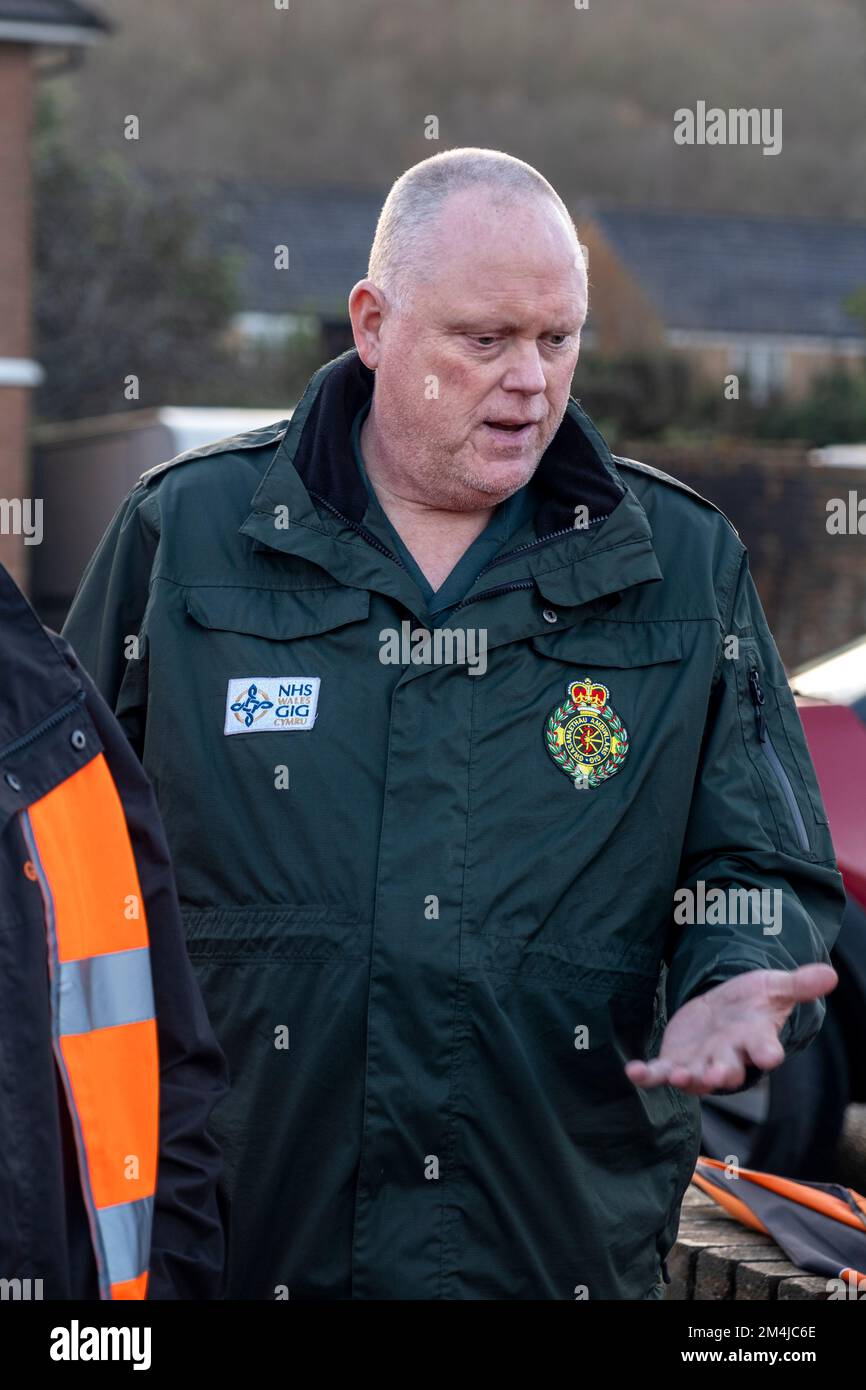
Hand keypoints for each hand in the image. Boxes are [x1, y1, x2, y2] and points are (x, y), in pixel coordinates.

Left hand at [624, 964, 838, 1095]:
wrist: (724, 1010)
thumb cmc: (753, 1002)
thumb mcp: (774, 987)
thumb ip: (798, 984)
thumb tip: (831, 973)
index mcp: (755, 1039)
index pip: (764, 1049)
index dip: (767, 1053)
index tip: (771, 1056)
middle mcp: (729, 1057)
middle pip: (728, 1069)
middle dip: (723, 1072)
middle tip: (720, 1074)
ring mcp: (701, 1063)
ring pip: (694, 1077)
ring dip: (686, 1078)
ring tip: (678, 1076)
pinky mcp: (675, 1061)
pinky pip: (660, 1072)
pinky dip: (647, 1075)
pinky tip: (633, 1071)